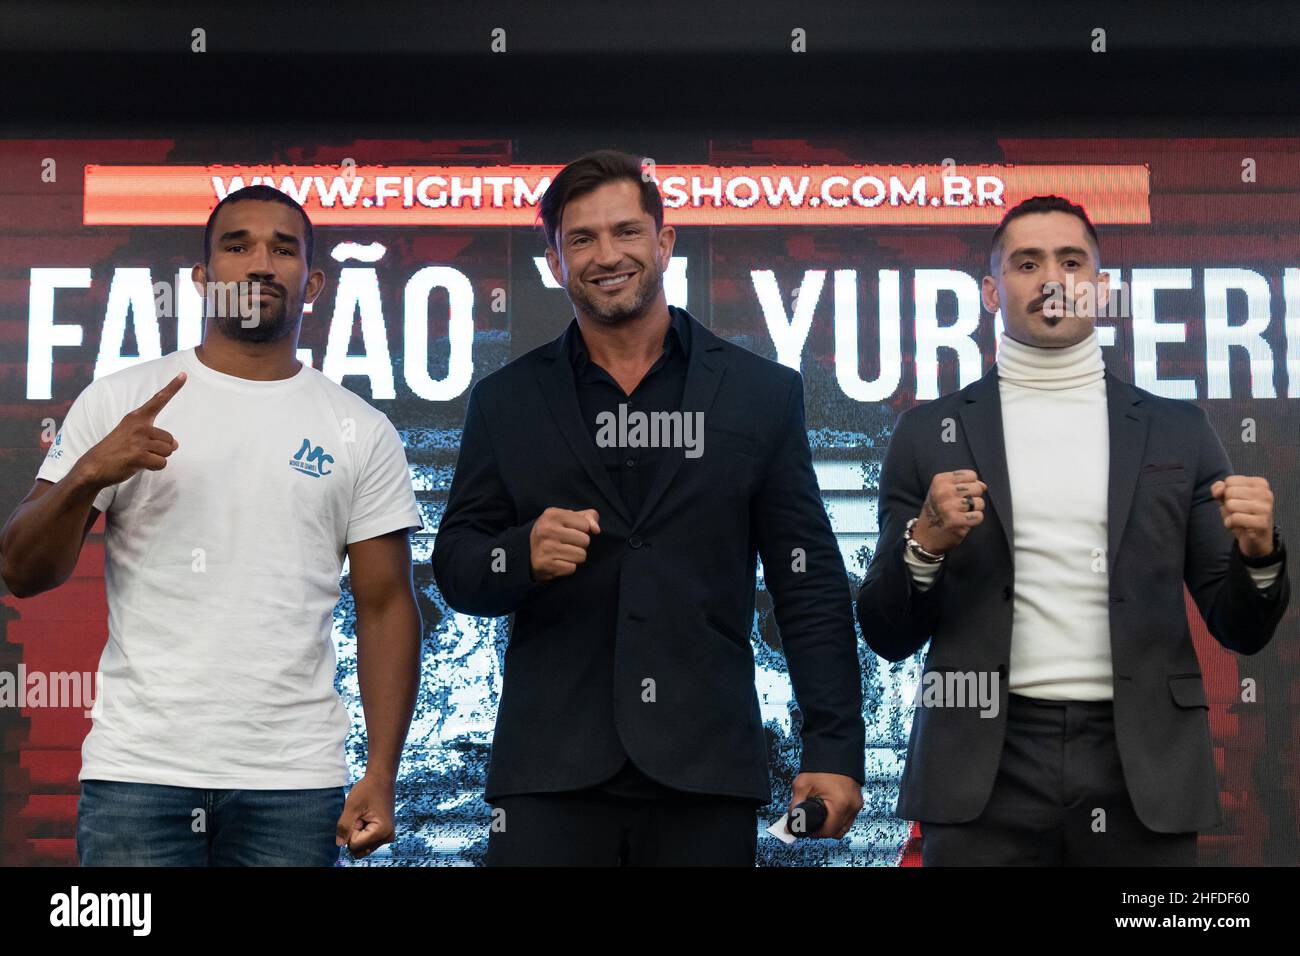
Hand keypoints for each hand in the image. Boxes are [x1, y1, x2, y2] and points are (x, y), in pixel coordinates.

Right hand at [72, 372, 185, 488]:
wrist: (93, 467)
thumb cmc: (115, 450)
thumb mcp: (130, 434)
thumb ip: (154, 436)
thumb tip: (176, 444)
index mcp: (136, 417)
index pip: (158, 400)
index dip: (173, 387)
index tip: (184, 374)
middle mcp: (138, 425)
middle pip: (171, 440)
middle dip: (162, 450)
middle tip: (142, 452)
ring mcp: (138, 440)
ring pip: (168, 452)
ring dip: (157, 459)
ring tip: (139, 458)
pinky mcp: (138, 456)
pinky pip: (161, 463)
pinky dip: (154, 467)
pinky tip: (139, 465)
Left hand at [335, 772, 395, 858]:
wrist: (381, 779)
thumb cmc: (368, 789)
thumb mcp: (352, 806)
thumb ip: (344, 827)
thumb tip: (339, 845)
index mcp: (382, 831)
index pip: (354, 845)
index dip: (350, 831)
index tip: (358, 815)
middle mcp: (387, 837)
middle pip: (359, 850)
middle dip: (354, 835)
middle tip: (360, 817)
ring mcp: (387, 836)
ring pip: (362, 847)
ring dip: (358, 834)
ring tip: (363, 816)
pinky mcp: (384, 834)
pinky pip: (367, 842)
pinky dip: (362, 832)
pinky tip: (367, 818)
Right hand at [529, 507, 599, 581]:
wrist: (528, 553)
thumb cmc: (554, 532)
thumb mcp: (568, 518)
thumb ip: (588, 517)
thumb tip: (596, 530)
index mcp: (552, 514)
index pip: (585, 525)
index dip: (582, 530)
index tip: (569, 531)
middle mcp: (547, 530)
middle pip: (585, 541)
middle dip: (580, 544)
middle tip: (566, 544)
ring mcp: (546, 548)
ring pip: (581, 556)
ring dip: (575, 557)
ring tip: (562, 553)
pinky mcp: (546, 565)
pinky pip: (572, 568)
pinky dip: (568, 567)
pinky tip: (558, 562)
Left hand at [786, 772, 862, 839]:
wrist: (834, 748)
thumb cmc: (820, 765)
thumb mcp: (802, 785)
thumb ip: (795, 806)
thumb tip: (789, 824)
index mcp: (840, 804)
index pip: (828, 831)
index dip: (814, 833)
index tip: (806, 829)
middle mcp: (852, 806)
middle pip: (837, 831)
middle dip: (823, 830)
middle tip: (810, 823)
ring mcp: (857, 803)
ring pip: (844, 825)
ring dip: (832, 825)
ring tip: (819, 815)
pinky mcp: (857, 799)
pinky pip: (848, 816)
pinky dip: (838, 817)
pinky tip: (828, 810)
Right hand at [912, 469, 985, 553]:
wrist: (925, 535)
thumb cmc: (938, 511)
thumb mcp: (943, 491)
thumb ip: (964, 484)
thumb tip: (983, 486)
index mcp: (940, 480)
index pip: (971, 475)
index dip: (970, 485)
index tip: (960, 494)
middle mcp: (943, 491)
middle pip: (977, 488)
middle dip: (974, 497)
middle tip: (961, 506)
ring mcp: (948, 506)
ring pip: (979, 502)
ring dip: (974, 510)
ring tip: (962, 514)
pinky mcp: (955, 520)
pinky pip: (979, 516)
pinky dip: (975, 520)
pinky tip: (964, 522)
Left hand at [1212, 475, 1275, 558]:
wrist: (1255, 538)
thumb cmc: (1241, 514)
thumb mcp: (1227, 498)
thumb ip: (1220, 489)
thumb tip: (1219, 490)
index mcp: (1260, 483)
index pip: (1230, 480)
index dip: (1225, 493)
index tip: (1236, 501)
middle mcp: (1266, 493)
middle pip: (1230, 492)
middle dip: (1227, 504)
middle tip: (1237, 512)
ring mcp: (1266, 508)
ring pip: (1231, 504)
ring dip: (1228, 515)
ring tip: (1238, 519)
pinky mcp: (1262, 523)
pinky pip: (1234, 518)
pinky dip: (1230, 523)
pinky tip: (1238, 526)